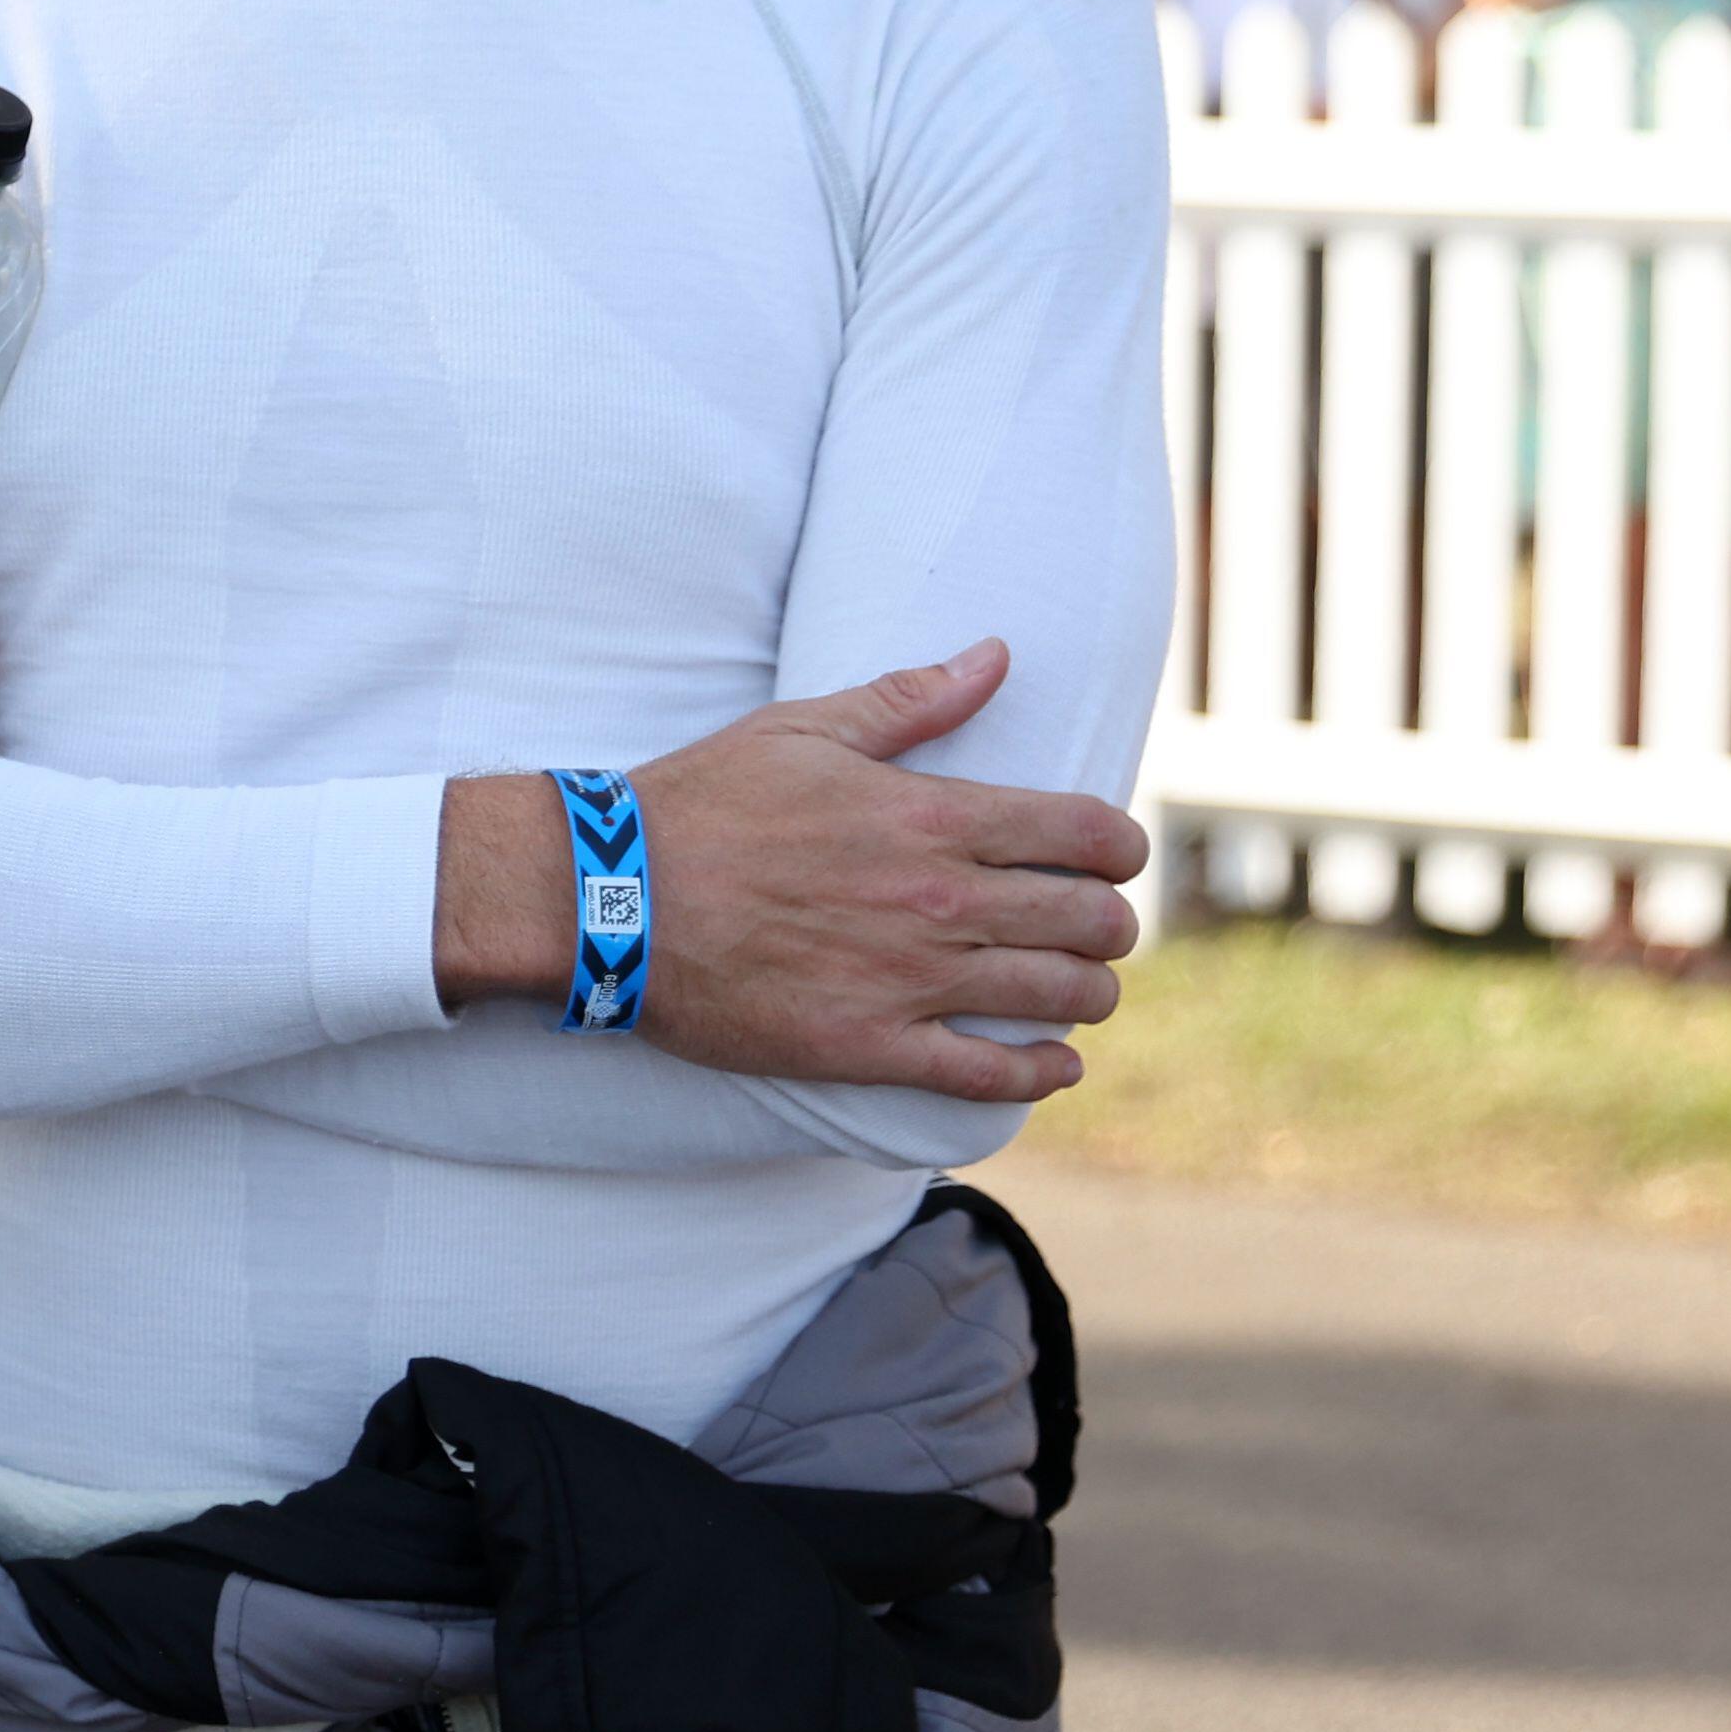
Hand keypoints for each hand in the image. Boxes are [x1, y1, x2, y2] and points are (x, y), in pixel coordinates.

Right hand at [443, 641, 1141, 1101]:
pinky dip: (1040, 1073)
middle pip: (1091, 921)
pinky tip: (1054, 1065)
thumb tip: (996, 657)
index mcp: (929, 816)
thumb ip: (911, 698)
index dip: (1122, 847)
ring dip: (1090, 995)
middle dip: (1112, 924)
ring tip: (1080, 990)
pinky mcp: (868, 1046)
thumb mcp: (801, 729)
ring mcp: (908, 980)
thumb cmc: (701, 803)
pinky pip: (989, 1075)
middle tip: (1095, 926)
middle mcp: (937, 901)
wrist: (609, 897)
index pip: (1086, 833)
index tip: (1114, 857)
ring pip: (1059, 997)